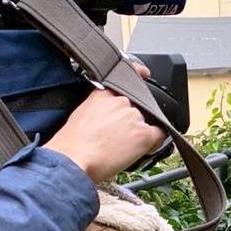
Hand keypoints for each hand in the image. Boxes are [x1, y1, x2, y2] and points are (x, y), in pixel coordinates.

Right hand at [44, 63, 164, 183]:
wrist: (74, 158)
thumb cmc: (71, 144)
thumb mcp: (81, 115)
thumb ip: (99, 109)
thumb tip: (108, 121)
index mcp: (103, 93)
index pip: (125, 75)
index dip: (138, 72)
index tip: (145, 73)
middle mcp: (121, 101)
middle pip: (137, 109)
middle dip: (131, 122)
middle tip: (117, 139)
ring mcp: (134, 116)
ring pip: (146, 124)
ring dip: (139, 134)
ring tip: (121, 149)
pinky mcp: (143, 134)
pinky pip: (159, 136)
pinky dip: (153, 144)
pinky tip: (139, 151)